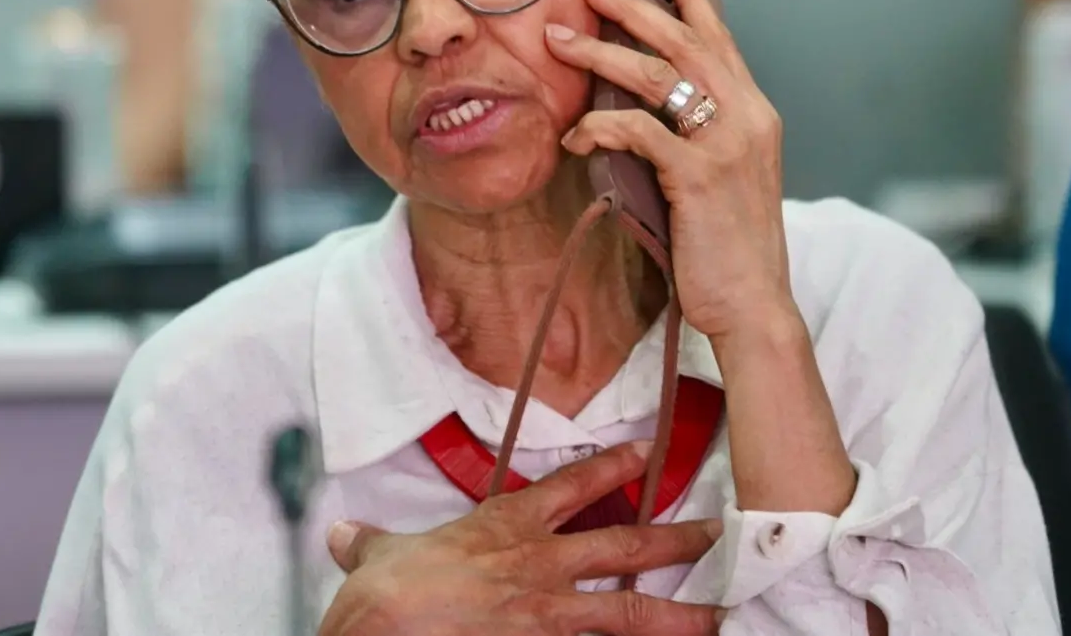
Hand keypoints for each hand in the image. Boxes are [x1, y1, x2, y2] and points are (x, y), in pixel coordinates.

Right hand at [319, 442, 722, 635]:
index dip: (615, 466)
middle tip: (718, 534)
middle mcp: (538, 563)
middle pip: (622, 544)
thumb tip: (349, 537)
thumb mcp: (379, 558)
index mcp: (504, 527)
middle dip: (675, 538)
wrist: (389, 630)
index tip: (651, 453)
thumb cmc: (387, 596)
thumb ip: (374, 545)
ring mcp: (547, 612)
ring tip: (720, 614)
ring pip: (629, 608)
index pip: (571, 486)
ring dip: (679, 611)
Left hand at [545, 0, 794, 338]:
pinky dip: (599, 127)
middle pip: (683, 40)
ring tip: (557, 40)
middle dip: (634, 3)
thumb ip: (695, 137)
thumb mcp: (718, 179)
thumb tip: (642, 111)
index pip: (720, 38)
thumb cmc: (724, 246)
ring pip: (656, 75)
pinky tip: (574, 137)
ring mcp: (727, 144)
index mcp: (754, 113)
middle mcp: (748, 117)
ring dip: (600, 53)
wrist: (752, 304)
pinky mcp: (701, 176)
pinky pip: (639, 132)